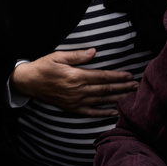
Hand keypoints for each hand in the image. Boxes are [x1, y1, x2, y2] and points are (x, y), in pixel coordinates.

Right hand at [11, 49, 136, 114]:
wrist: (29, 82)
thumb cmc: (43, 67)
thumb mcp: (58, 56)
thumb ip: (77, 55)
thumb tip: (94, 52)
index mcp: (76, 76)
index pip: (102, 76)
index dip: (117, 76)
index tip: (130, 75)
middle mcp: (78, 91)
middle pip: (105, 89)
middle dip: (123, 87)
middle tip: (137, 86)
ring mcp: (75, 102)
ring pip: (102, 100)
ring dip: (118, 98)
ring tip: (131, 96)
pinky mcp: (72, 109)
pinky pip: (91, 112)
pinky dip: (104, 113)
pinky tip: (115, 112)